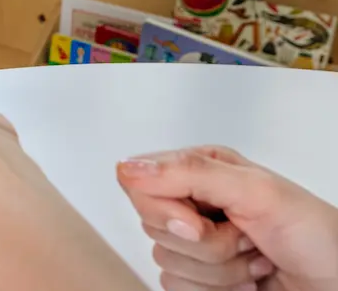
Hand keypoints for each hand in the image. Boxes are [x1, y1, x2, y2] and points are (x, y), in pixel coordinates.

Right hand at [117, 146, 337, 290]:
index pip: (138, 181)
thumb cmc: (317, 236)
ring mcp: (194, 243)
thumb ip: (190, 172)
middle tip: (244, 237)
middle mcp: (191, 203)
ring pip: (166, 261)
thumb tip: (129, 167)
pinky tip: (248, 282)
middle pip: (151, 224)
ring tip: (255, 259)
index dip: (162, 208)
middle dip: (204, 243)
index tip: (198, 222)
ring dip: (220, 271)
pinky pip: (175, 287)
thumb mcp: (256, 190)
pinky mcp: (197, 279)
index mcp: (199, 168)